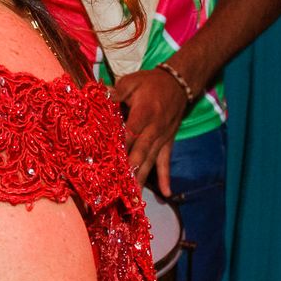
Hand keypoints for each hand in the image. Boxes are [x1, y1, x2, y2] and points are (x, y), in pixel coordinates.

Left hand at [110, 68, 187, 195]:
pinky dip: (166, 178)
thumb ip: (117, 91)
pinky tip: (166, 194)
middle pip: (141, 152)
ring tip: (134, 198)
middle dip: (131, 171)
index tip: (111, 163)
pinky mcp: (168, 143)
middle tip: (121, 190)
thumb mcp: (132, 81)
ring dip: (143, 179)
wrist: (179, 84)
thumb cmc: (151, 83)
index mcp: (145, 113)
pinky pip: (166, 162)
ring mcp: (162, 138)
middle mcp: (155, 129)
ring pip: (151, 161)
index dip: (122, 148)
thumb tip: (101, 95)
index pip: (131, 133)